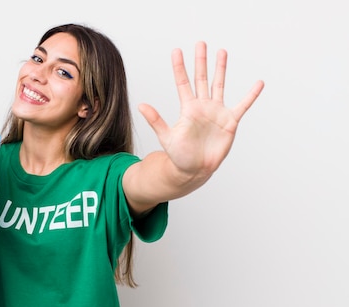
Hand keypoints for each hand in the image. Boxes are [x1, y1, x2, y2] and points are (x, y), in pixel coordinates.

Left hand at [139, 41, 263, 178]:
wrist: (195, 170)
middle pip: (202, 79)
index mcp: (188, 109)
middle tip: (200, 43)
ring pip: (219, 85)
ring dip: (221, 69)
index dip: (180, 67)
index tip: (177, 51)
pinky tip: (258, 83)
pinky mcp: (230, 122)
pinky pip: (243, 105)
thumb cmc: (179, 156)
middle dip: (201, 61)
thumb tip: (141, 106)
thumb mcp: (166, 137)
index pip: (183, 83)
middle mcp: (202, 106)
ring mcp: (216, 112)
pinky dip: (251, 95)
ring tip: (221, 52)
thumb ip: (156, 120)